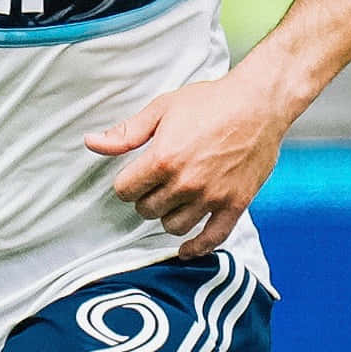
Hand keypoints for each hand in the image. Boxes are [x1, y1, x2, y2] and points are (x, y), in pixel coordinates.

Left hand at [84, 74, 289, 258]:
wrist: (259, 103)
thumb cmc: (210, 101)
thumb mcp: (162, 108)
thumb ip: (126, 133)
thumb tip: (91, 143)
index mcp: (163, 159)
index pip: (125, 190)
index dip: (126, 183)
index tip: (134, 178)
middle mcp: (185, 183)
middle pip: (147, 210)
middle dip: (146, 198)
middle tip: (155, 186)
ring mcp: (211, 197)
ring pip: (174, 226)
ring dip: (168, 216)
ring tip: (172, 201)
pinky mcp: (235, 205)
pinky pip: (212, 239)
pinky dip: (196, 249)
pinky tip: (185, 250)